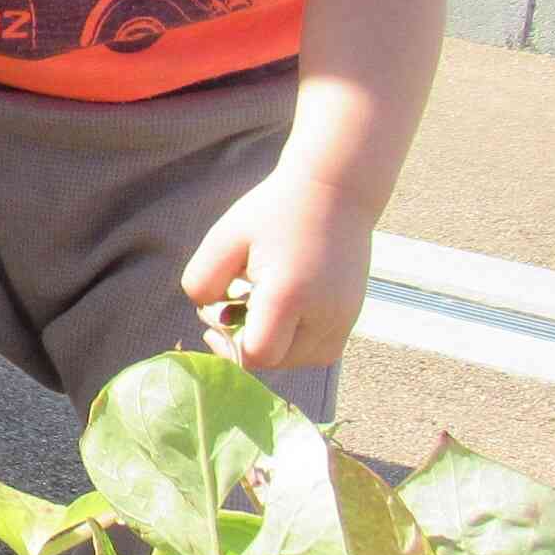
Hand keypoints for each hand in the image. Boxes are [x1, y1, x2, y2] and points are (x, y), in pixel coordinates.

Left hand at [180, 167, 375, 369]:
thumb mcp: (224, 238)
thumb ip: (202, 281)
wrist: (334, 191)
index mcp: (289, 295)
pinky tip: (283, 309)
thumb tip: (209, 315)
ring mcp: (345, 319)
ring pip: (302, 362)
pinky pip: (321, 351)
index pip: (257, 356)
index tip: (216, 320)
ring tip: (261, 305)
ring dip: (275, 345)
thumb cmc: (274, 212)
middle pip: (277, 363)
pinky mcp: (353, 316)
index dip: (229, 347)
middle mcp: (325, 315)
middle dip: (248, 343)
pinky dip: (297, 342)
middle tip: (235, 305)